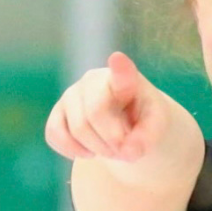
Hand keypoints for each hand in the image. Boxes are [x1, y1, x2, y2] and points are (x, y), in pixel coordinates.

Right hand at [45, 51, 188, 163]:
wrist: (127, 125)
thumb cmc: (143, 120)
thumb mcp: (156, 127)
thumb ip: (147, 139)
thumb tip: (127, 151)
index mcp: (125, 79)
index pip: (122, 73)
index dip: (120, 68)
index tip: (118, 59)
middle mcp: (93, 79)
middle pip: (96, 114)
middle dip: (113, 140)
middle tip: (126, 150)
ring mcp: (71, 94)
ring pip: (77, 128)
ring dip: (98, 149)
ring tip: (113, 149)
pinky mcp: (57, 112)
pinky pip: (55, 135)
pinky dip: (74, 151)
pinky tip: (89, 151)